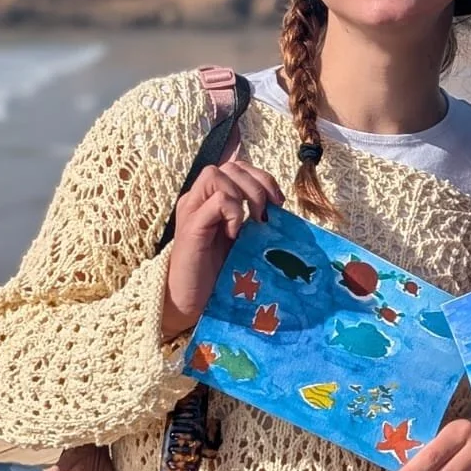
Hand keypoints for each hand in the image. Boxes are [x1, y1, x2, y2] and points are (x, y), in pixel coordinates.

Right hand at [162, 160, 284, 340]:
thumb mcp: (242, 239)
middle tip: (267, 213)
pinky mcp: (191, 228)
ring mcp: (192, 211)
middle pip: (229, 167)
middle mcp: (197, 199)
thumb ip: (252, 218)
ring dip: (244, 195)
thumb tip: (279, 205)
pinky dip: (233, 213)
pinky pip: (216, 201)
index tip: (278, 201)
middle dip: (257, 183)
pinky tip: (236, 234)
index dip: (261, 177)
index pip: (236, 167)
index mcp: (210, 199)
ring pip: (217, 175)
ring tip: (253, 221)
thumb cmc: (218, 274)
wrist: (191, 303)